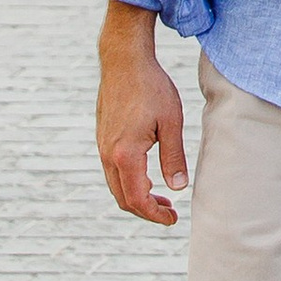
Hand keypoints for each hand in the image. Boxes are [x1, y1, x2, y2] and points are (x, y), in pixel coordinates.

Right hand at [96, 2, 188, 223]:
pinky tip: (147, 174)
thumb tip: (179, 188)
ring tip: (162, 195)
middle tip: (170, 212)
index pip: (137, 199)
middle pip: (123, 198)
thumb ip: (174, 157)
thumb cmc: (151, 87)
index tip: (173, 219)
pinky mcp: (103, 137)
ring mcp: (102, 146)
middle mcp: (108, 154)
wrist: (123, 60)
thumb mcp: (171, 122)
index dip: (154, 214)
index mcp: (125, 154)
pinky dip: (129, 181)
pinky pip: (112, 171)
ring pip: (116, 185)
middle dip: (146, 210)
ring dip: (137, 196)